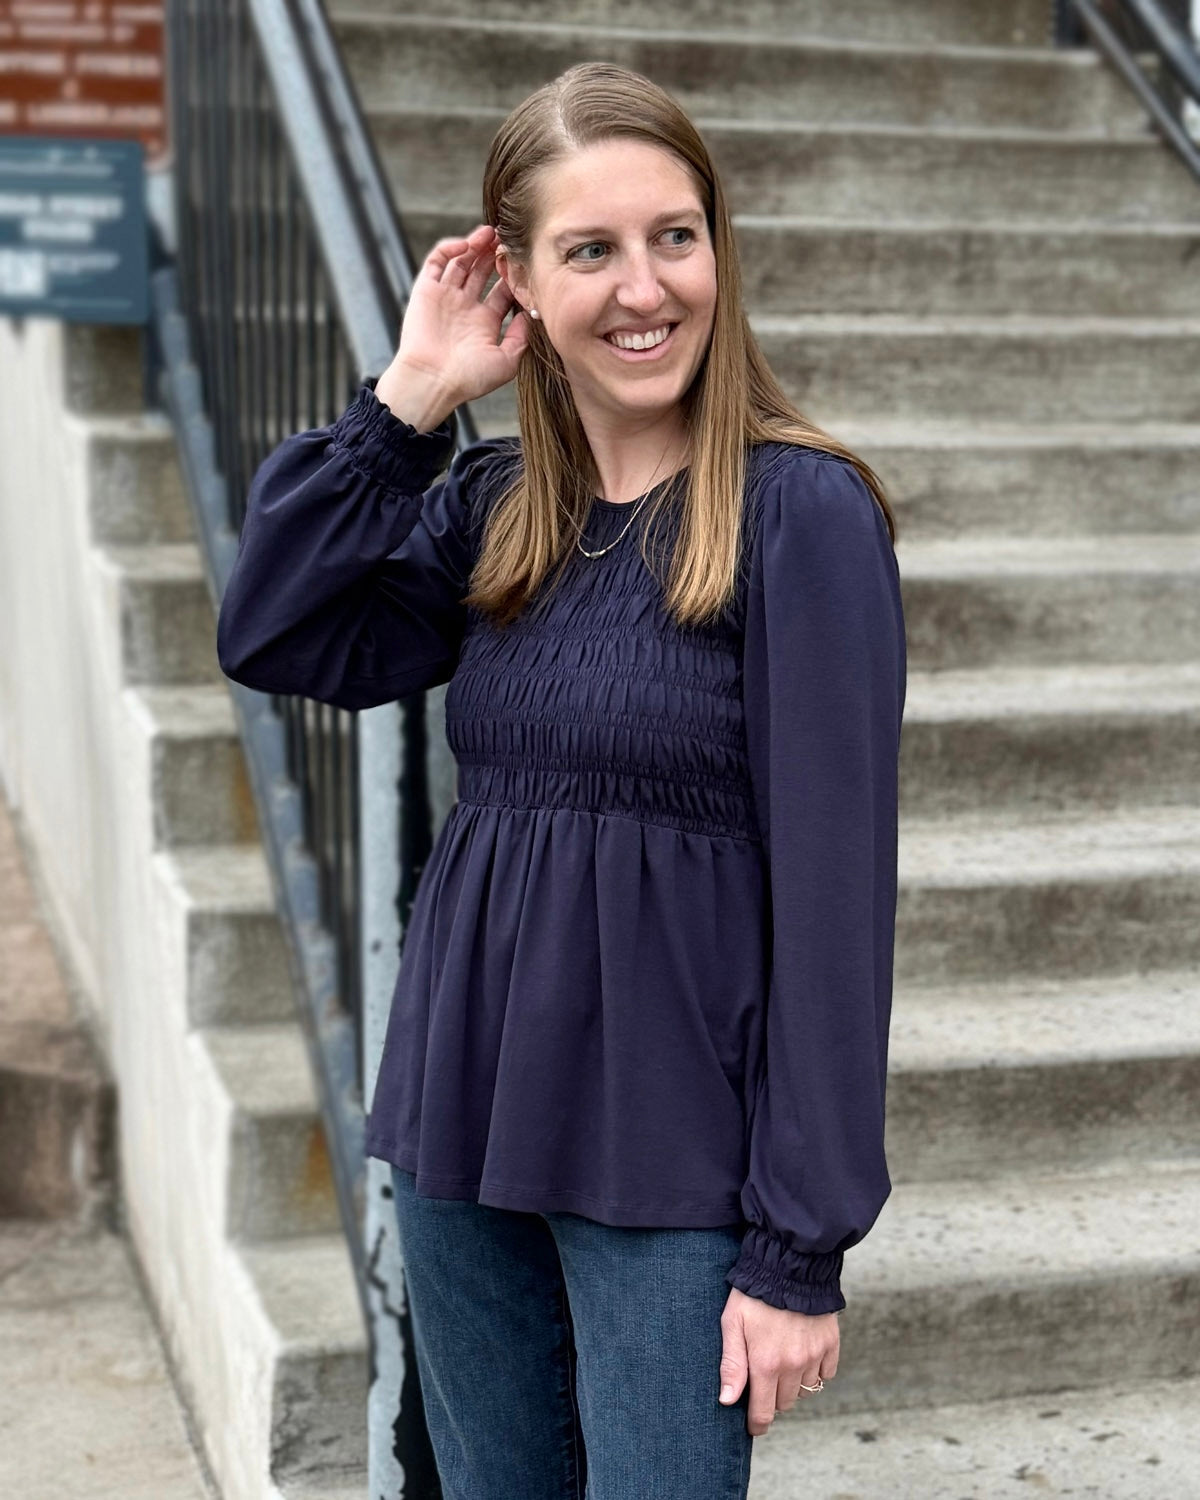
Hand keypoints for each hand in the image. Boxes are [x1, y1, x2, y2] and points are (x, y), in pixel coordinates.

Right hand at [385, 223, 529, 410]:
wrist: (432, 382)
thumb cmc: (468, 379)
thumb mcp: (506, 362)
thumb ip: (521, 338)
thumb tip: (529, 313)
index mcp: (484, 324)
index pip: (501, 292)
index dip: (512, 276)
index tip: (524, 263)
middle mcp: (465, 308)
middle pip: (482, 272)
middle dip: (495, 255)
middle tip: (509, 239)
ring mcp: (445, 298)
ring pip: (462, 261)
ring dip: (476, 245)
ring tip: (491, 232)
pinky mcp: (426, 290)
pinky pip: (437, 261)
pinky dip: (450, 248)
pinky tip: (467, 244)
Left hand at [718, 1286, 838, 1435]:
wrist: (790, 1265)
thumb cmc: (754, 1293)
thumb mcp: (732, 1323)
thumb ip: (731, 1364)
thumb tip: (728, 1401)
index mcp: (766, 1364)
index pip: (764, 1412)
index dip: (757, 1424)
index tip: (754, 1426)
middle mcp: (793, 1365)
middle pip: (785, 1403)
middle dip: (773, 1396)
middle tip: (764, 1376)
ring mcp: (814, 1355)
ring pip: (805, 1389)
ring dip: (793, 1382)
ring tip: (782, 1359)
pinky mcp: (831, 1343)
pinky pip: (826, 1373)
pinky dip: (816, 1369)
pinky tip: (804, 1353)